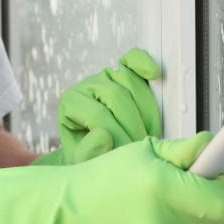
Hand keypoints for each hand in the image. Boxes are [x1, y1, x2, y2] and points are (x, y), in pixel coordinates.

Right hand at [0, 132, 223, 223]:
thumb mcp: (141, 153)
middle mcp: (162, 223)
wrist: (63, 215)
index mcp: (163, 188)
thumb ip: (180, 151)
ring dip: (182, 223)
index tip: (212, 178)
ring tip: (151, 208)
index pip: (219, 198)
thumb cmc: (99, 181)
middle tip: (177, 189)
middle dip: (200, 202)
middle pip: (210, 220)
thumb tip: (209, 145)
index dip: (219, 186)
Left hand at [32, 48, 162, 165]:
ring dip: (146, 112)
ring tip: (147, 134)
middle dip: (133, 125)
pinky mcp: (123, 71)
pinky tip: (153, 73)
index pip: (98, 115)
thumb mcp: (82, 161)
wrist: (97, 148)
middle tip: (140, 147)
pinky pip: (132, 61)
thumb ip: (89, 152)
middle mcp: (88, 85)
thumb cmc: (88, 153)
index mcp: (71, 102)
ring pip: (131, 83)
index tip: (127, 154)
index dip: (118, 135)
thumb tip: (104, 136)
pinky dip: (143, 64)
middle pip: (117, 97)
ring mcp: (107, 75)